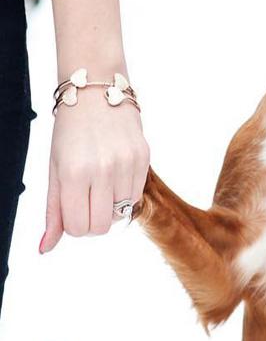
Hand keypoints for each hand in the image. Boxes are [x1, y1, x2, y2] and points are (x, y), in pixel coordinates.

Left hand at [41, 88, 149, 251]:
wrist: (97, 91)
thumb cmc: (70, 132)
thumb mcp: (55, 170)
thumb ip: (54, 211)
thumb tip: (46, 249)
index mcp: (74, 174)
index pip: (78, 227)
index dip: (75, 225)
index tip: (74, 210)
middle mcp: (102, 170)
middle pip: (102, 226)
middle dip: (93, 221)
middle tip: (88, 201)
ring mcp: (126, 163)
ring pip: (122, 213)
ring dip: (112, 206)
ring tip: (102, 183)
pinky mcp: (144, 157)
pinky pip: (137, 194)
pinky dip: (125, 192)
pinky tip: (116, 174)